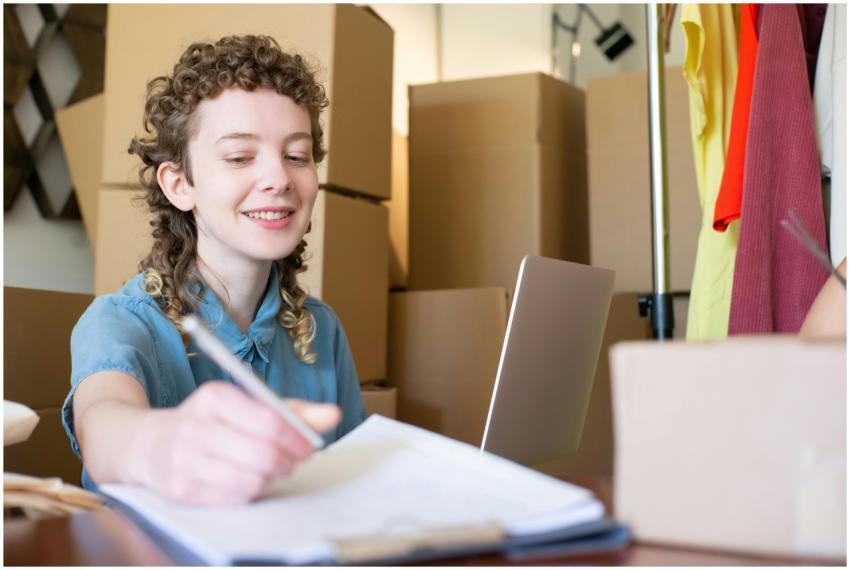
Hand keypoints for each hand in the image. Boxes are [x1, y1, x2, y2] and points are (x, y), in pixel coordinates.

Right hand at [131, 381, 340, 505]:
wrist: (149, 444)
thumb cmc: (212, 422)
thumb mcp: (247, 405)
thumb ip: (293, 411)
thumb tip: (333, 415)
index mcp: (214, 397)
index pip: (269, 420)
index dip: (297, 438)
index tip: (309, 446)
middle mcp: (195, 426)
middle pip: (263, 454)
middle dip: (287, 461)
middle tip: (292, 462)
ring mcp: (184, 461)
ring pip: (250, 480)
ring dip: (269, 479)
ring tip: (269, 470)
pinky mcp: (180, 491)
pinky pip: (233, 499)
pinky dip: (249, 492)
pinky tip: (247, 481)